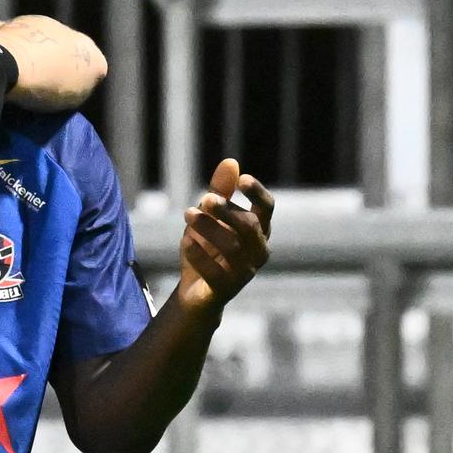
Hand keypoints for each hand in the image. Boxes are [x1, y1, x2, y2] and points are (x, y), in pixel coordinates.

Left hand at [177, 159, 273, 313]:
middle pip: (249, 225)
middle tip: (204, 197)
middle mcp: (258, 250)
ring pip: (233, 247)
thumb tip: (231, 161)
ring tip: (187, 213)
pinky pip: (217, 273)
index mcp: (258, 230)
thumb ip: (220, 191)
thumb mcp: (209, 216)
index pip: (267, 208)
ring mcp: (245, 272)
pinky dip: (200, 256)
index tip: (242, 179)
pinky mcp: (226, 289)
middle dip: (227, 210)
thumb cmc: (207, 247)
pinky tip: (185, 241)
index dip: (257, 193)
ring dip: (210, 227)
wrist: (195, 290)